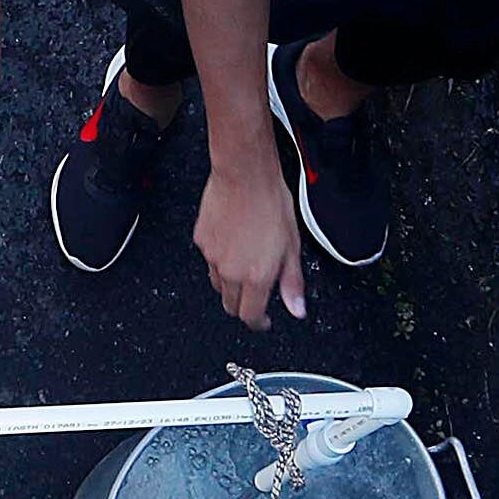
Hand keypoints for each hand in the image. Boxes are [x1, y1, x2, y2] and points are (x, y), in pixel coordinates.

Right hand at [195, 159, 306, 329]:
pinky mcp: (201, 241)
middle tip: (255, 295)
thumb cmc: (270, 203)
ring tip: (245, 264)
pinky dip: (220, 259)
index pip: (251, 316)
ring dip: (231, 284)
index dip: (259, 323)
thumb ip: (292, 281)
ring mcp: (213, 257)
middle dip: (243, 305)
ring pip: (218, 284)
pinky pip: (209, 260)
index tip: (263, 321)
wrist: (244, 175)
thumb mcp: (292, 246)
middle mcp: (231, 270)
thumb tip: (297, 308)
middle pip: (231, 305)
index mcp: (256, 276)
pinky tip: (232, 243)